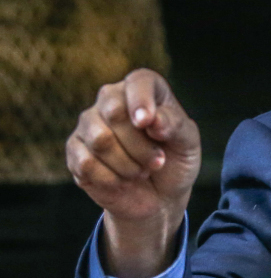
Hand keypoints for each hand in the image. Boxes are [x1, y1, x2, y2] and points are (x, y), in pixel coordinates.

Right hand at [66, 69, 200, 277]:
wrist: (159, 196)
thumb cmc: (175, 160)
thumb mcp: (188, 143)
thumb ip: (174, 125)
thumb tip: (152, 119)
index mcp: (143, 90)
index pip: (139, 82)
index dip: (141, 100)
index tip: (146, 122)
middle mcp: (111, 100)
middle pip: (115, 113)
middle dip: (141, 146)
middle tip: (157, 161)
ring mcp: (89, 124)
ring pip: (100, 140)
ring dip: (128, 165)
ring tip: (141, 171)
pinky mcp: (75, 150)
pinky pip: (86, 163)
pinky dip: (112, 179)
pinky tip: (122, 181)